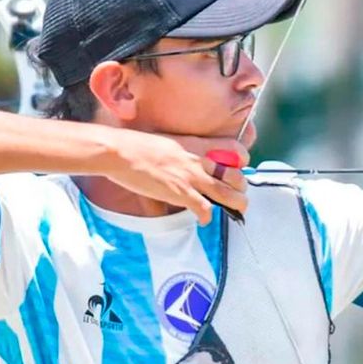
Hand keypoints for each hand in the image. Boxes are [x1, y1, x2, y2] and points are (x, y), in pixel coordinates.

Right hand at [102, 130, 248, 224]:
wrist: (120, 152)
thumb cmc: (138, 147)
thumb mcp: (170, 142)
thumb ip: (185, 152)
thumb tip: (189, 162)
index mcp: (197, 145)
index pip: (234, 149)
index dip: (242, 160)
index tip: (239, 169)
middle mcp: (199, 161)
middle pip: (236, 176)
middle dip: (242, 189)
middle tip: (238, 195)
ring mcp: (191, 177)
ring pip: (228, 194)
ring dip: (236, 205)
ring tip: (236, 211)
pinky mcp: (181, 193)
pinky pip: (204, 209)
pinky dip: (207, 218)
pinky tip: (203, 220)